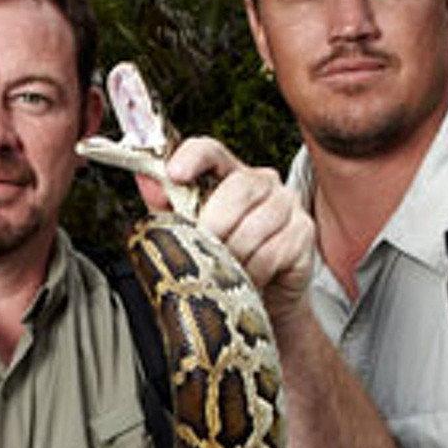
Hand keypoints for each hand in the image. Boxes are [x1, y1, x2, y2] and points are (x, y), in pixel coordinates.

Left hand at [136, 136, 314, 326]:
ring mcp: (287, 204)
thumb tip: (144, 179)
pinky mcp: (304, 232)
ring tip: (223, 271)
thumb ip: (166, 205)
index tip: (174, 174)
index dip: (192, 157)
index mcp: (227, 173)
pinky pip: (272, 251)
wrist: (262, 296)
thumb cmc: (220, 257)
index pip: (210, 150)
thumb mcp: (186, 231)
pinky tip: (246, 280)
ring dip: (232, 255)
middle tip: (202, 248)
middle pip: (238, 187)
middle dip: (214, 223)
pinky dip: (253, 271)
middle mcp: (262, 181)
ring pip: (255, 225)